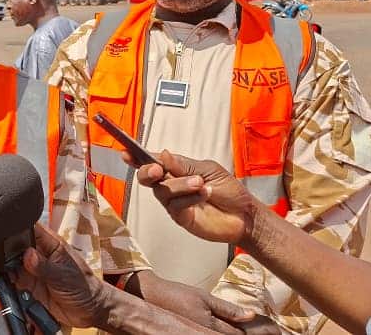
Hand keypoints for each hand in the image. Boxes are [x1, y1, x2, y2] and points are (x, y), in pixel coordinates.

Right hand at [0, 224, 101, 327]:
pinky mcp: (27, 286)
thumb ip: (44, 266)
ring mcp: (30, 270)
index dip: (8, 227)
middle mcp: (36, 255)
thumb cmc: (84, 286)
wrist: (90, 310)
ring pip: (5, 263)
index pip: (26, 229)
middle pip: (10, 245)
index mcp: (48, 244)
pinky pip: (7, 280)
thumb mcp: (64, 275)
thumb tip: (27, 255)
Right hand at [131, 150, 263, 244]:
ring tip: (200, 184)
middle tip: (158, 169)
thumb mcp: (208, 169)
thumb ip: (184, 164)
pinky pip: (175, 206)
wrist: (245, 214)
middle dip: (148, 171)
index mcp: (176, 169)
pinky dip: (189, 198)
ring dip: (181, 184)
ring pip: (163, 190)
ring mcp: (174, 202)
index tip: (126, 152)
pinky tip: (203, 195)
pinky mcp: (180, 217)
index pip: (153, 161)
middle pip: (147, 177)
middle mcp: (171, 185)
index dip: (137, 157)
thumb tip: (162, 154)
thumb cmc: (229, 190)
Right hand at [132, 271, 258, 334]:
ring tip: (247, 329)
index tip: (272, 331)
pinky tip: (226, 327)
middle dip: (246, 333)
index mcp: (211, 328)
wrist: (150, 297)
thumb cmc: (175, 295)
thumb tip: (251, 316)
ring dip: (234, 331)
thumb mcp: (203, 298)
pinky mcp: (191, 334)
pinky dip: (223, 331)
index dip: (257, 333)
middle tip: (268, 331)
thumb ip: (227, 309)